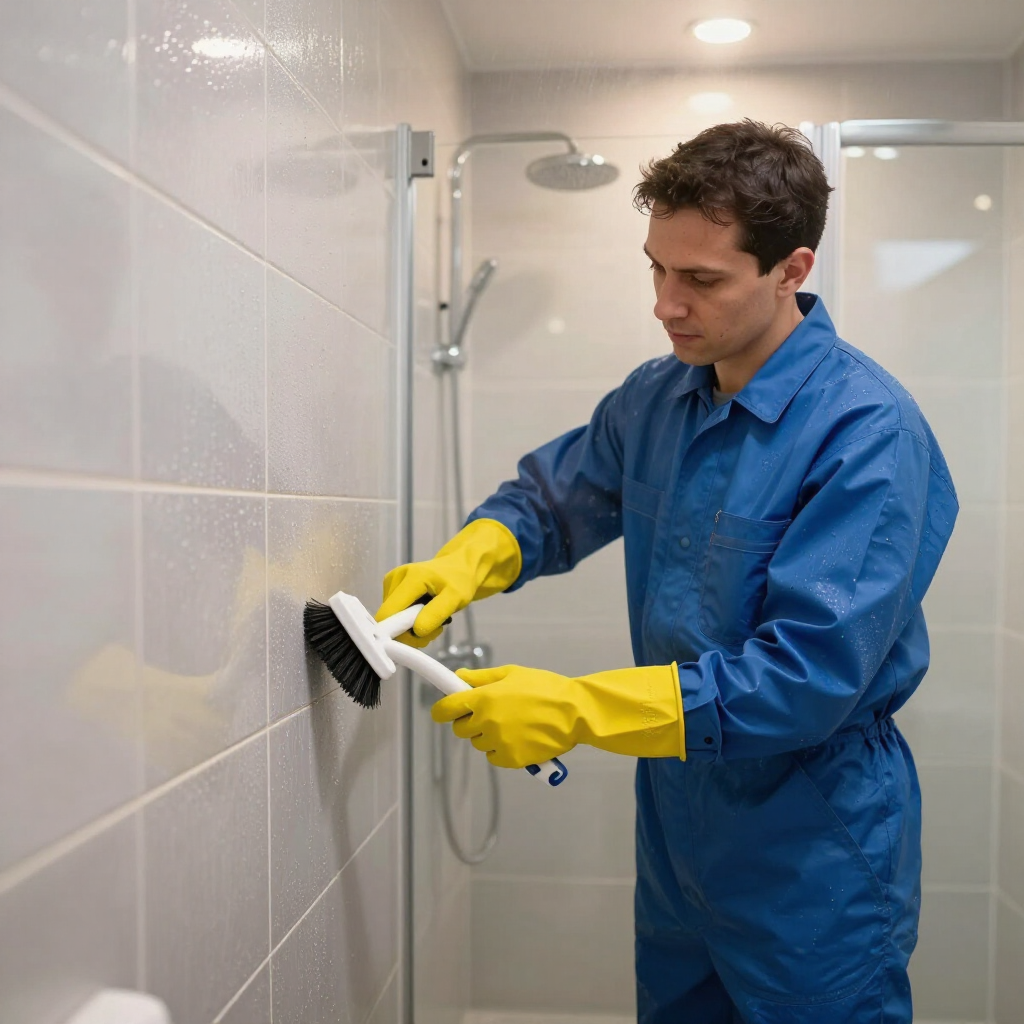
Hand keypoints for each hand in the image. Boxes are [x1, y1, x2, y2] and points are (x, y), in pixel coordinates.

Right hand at [375, 519, 520, 647]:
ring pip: (392, 620)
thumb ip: (436, 613)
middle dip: (410, 632)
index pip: (388, 612)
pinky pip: (396, 615)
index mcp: (411, 577)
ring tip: (434, 622)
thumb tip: (415, 631)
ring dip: (413, 629)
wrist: (459, 568)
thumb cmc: (460, 581)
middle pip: (388, 619)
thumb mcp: (456, 598)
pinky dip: (411, 622)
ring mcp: (392, 583)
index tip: (420, 637)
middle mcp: (395, 578)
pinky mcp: (392, 589)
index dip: (397, 631)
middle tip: (435, 630)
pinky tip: (426, 616)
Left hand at [433, 665, 581, 767]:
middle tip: (490, 713)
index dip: (442, 710)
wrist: (575, 712)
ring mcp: (498, 742)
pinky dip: (501, 750)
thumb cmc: (546, 689)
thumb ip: (481, 678)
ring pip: (478, 743)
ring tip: (511, 724)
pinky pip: (493, 757)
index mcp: (484, 698)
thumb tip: (458, 677)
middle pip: (460, 729)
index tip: (444, 711)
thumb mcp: (512, 674)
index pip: (445, 709)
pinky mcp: (511, 759)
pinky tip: (518, 738)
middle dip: (470, 721)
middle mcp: (486, 722)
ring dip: (487, 736)